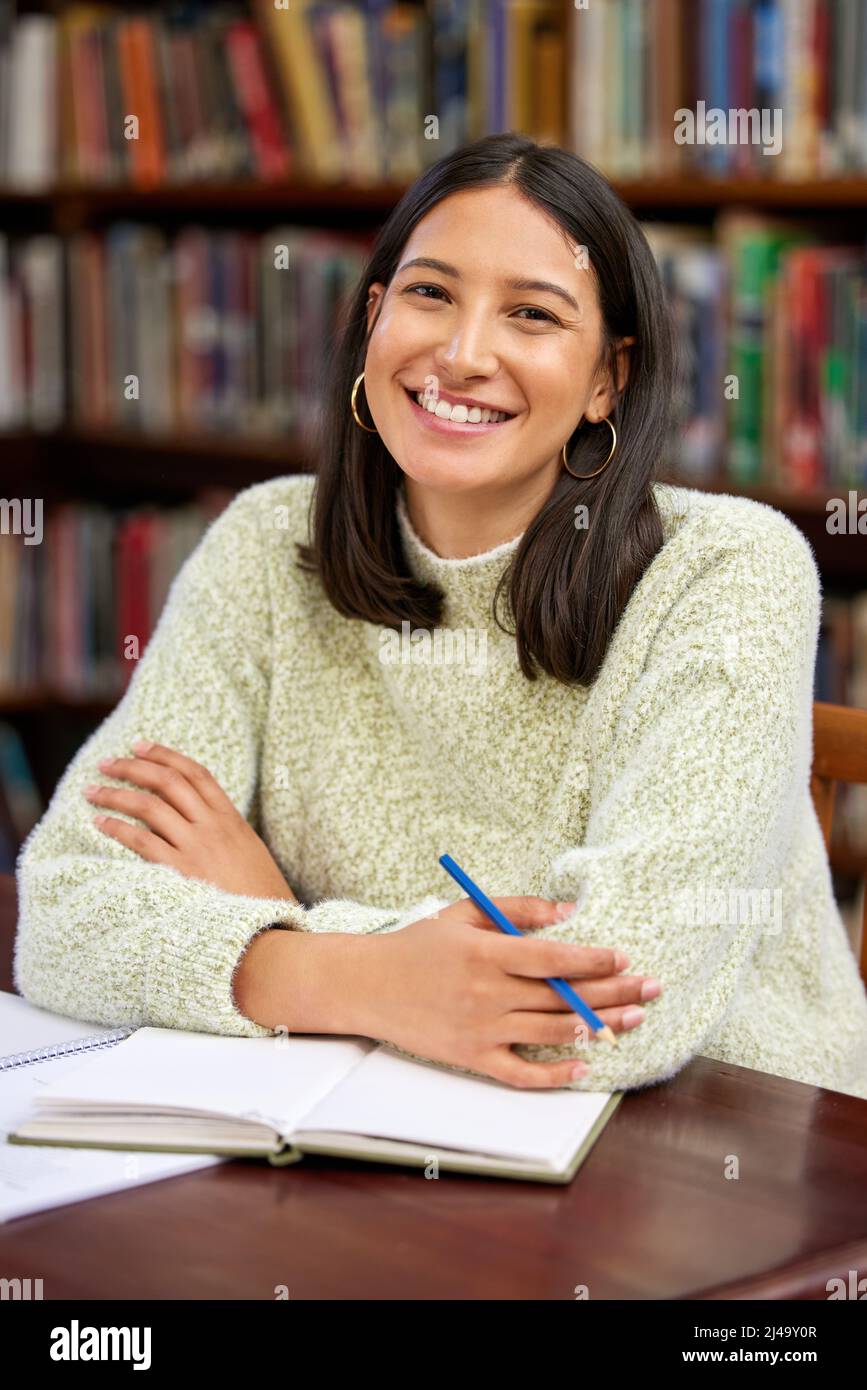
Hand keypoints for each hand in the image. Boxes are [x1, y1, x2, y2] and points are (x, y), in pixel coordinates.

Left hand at [83, 740, 297, 901]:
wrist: (269, 928)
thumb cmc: (260, 896)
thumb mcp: (250, 853)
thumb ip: (226, 833)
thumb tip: (199, 820)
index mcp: (231, 819)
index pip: (196, 773)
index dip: (165, 755)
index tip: (140, 747)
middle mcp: (213, 827)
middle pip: (168, 782)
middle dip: (133, 767)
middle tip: (107, 763)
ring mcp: (197, 848)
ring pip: (150, 806)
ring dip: (116, 794)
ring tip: (93, 791)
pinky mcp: (181, 873)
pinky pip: (142, 842)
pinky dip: (118, 828)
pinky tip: (101, 823)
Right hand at [354, 896, 661, 1088]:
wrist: (367, 985)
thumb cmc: (417, 945)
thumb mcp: (462, 913)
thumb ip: (516, 909)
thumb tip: (568, 912)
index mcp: (485, 953)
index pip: (552, 958)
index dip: (593, 960)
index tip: (624, 957)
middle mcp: (486, 993)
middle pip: (563, 996)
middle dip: (613, 992)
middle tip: (651, 988)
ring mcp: (480, 1030)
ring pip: (551, 1032)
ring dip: (597, 1027)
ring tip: (631, 1019)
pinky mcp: (471, 1058)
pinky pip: (521, 1073)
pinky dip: (555, 1074)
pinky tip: (583, 1066)